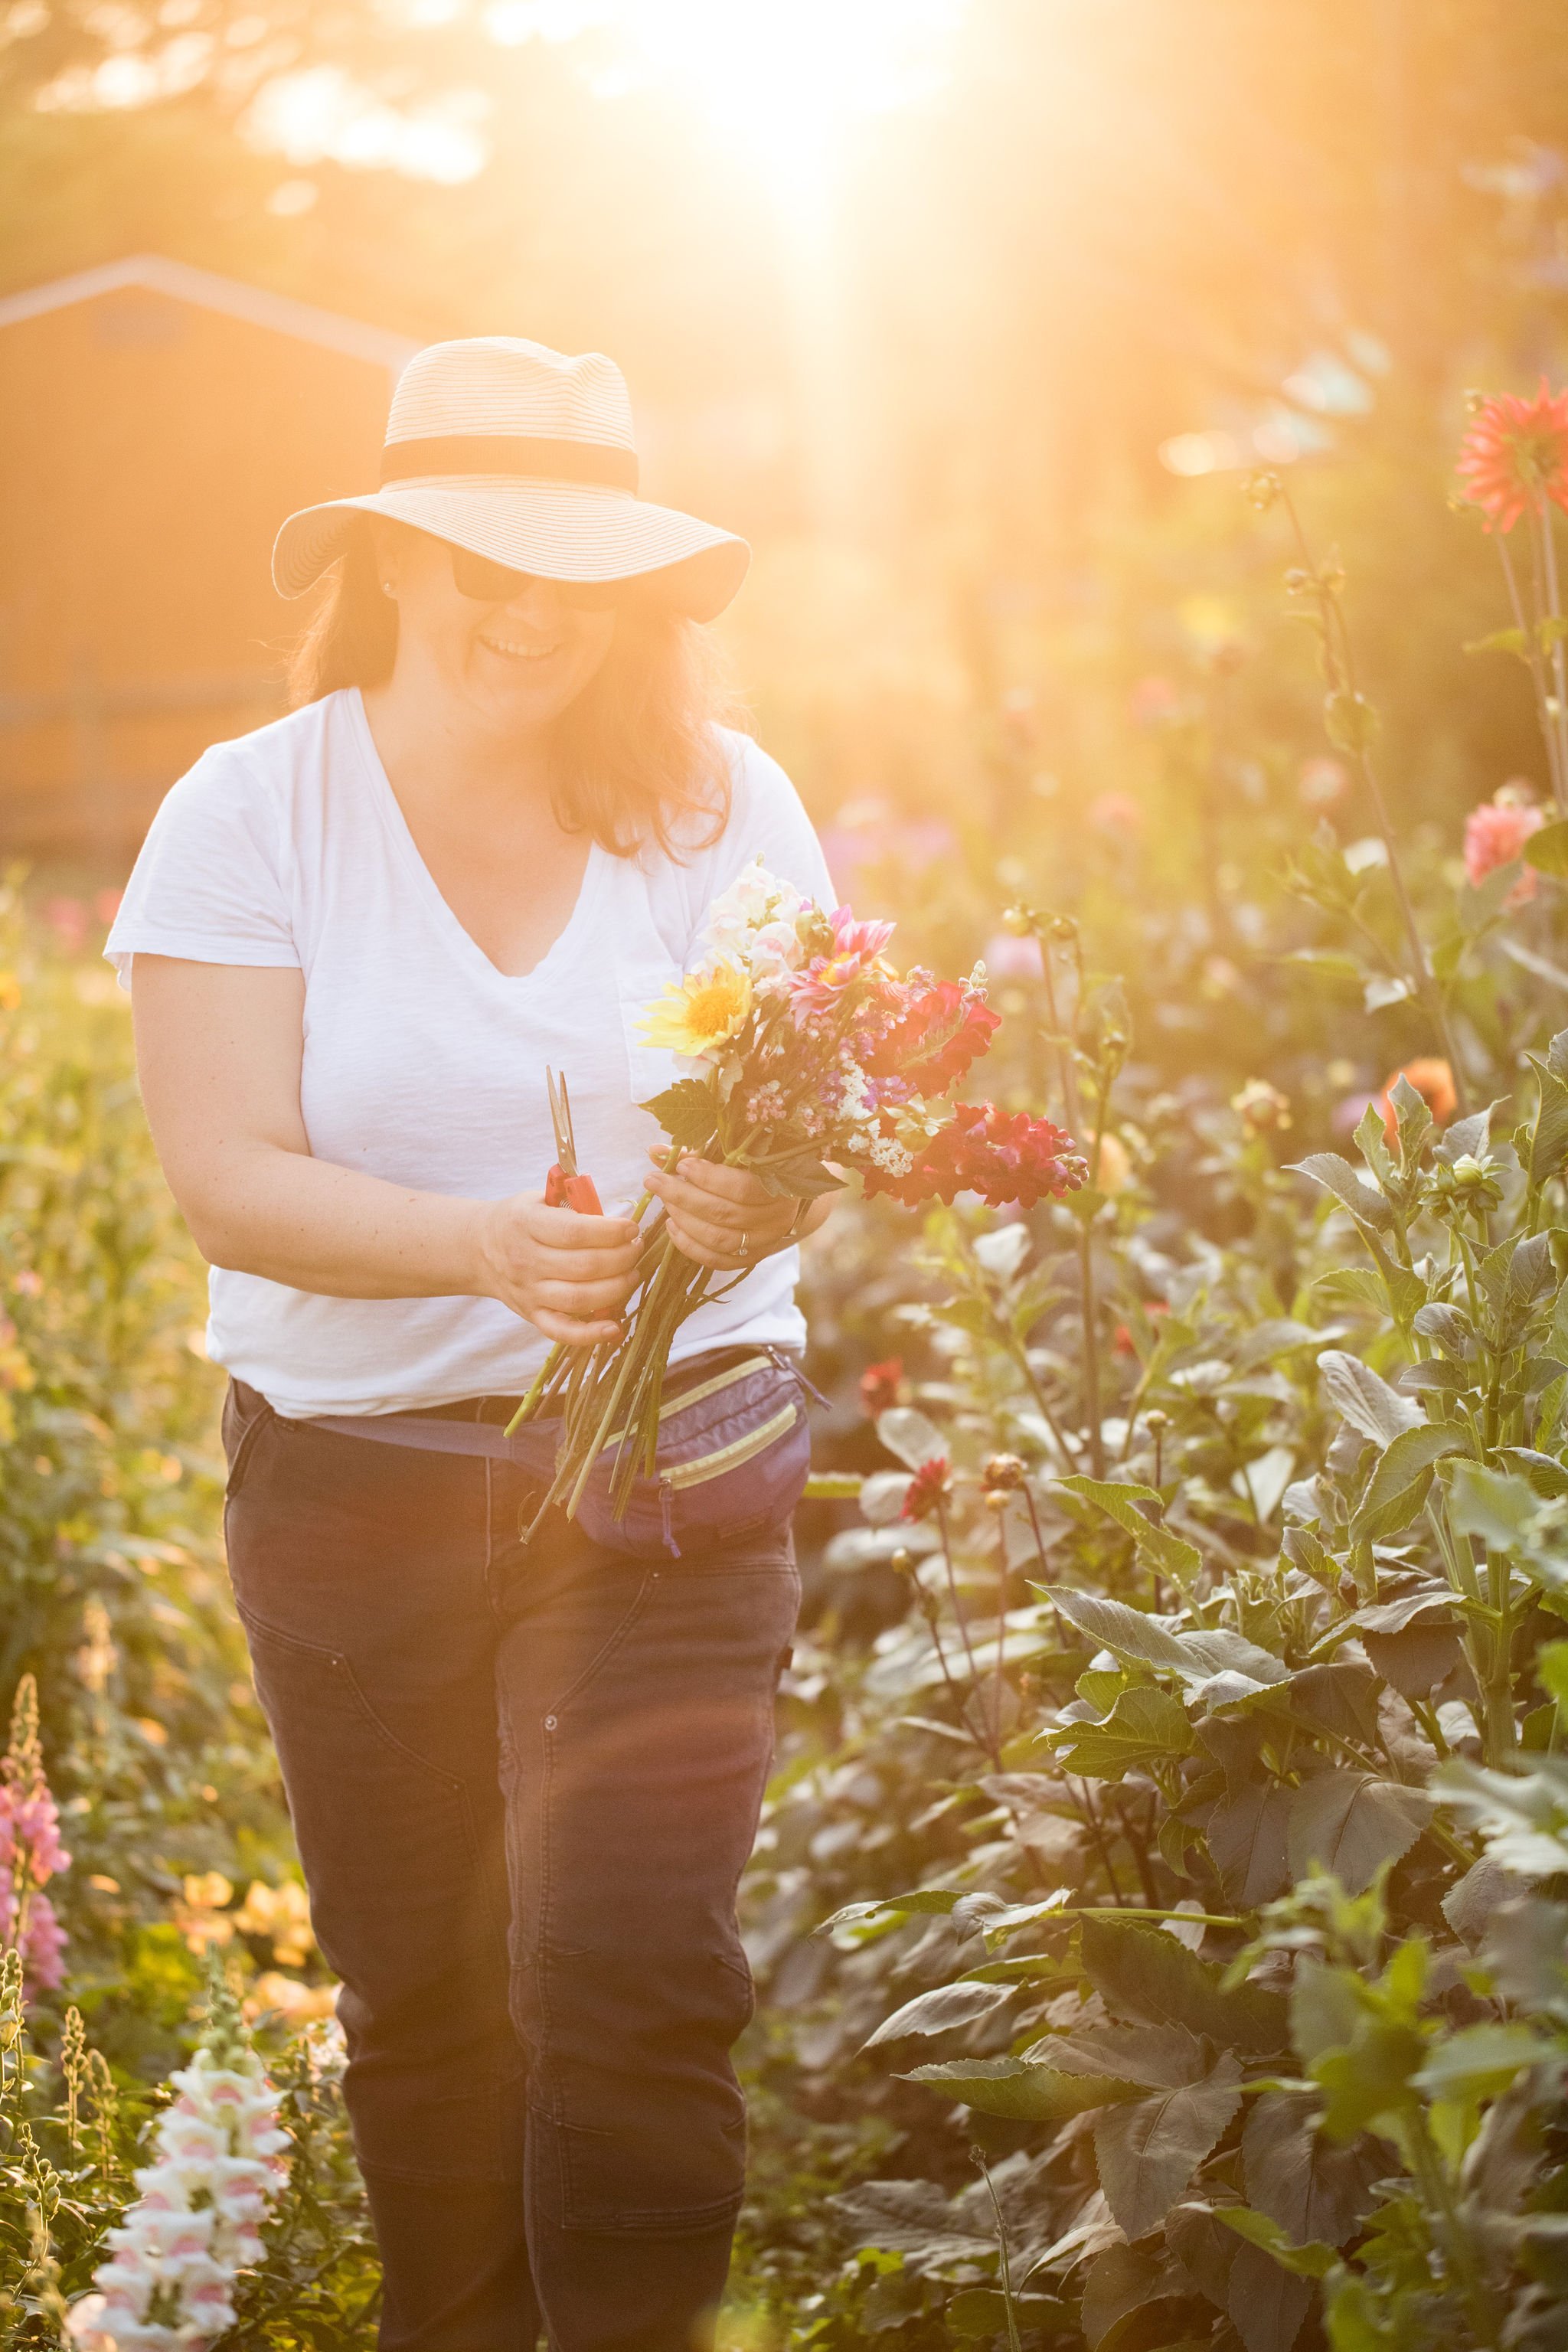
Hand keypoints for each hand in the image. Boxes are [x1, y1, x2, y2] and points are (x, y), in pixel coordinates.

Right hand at [471, 1192, 640, 1346]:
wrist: (479, 1249)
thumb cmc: (520, 1221)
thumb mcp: (539, 1199)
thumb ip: (574, 1204)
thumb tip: (617, 1217)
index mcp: (526, 1224)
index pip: (574, 1232)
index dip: (610, 1232)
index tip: (631, 1228)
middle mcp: (525, 1261)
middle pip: (583, 1267)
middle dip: (621, 1258)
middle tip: (636, 1249)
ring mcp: (528, 1292)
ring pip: (578, 1299)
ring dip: (615, 1289)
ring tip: (632, 1275)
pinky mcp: (532, 1316)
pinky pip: (562, 1332)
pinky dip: (590, 1335)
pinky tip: (616, 1328)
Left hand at [646, 1148, 822, 1272]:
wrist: (790, 1201)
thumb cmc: (757, 1169)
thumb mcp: (736, 1156)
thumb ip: (698, 1154)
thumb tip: (655, 1152)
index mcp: (780, 1185)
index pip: (741, 1188)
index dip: (708, 1178)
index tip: (682, 1166)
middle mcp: (776, 1218)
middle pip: (724, 1214)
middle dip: (683, 1196)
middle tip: (655, 1181)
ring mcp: (765, 1242)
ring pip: (719, 1239)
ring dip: (684, 1220)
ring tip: (665, 1203)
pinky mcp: (752, 1259)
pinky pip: (718, 1260)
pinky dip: (690, 1246)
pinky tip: (673, 1227)